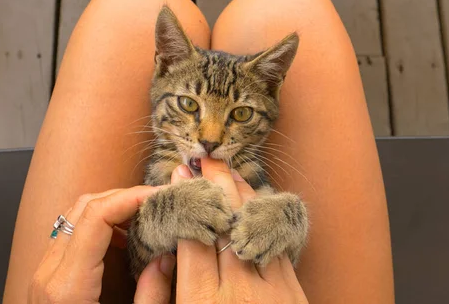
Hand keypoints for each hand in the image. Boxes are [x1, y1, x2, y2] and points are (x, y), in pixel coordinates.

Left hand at [29, 185, 176, 303]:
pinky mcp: (49, 276)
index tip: (161, 197)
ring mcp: (45, 272)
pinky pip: (73, 233)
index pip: (95, 217)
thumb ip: (150, 296)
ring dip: (113, 207)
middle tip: (161, 202)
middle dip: (126, 196)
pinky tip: (125, 237)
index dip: (130, 198)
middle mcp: (51, 272)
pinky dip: (101, 223)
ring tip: (147, 215)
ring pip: (76, 215)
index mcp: (69, 287)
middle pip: (85, 207)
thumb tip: (167, 258)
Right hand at [171, 158, 308, 302]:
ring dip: (243, 196)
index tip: (180, 174)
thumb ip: (157, 295)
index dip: (187, 201)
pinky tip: (255, 206)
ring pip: (255, 231)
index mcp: (202, 300)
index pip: (192, 239)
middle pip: (226, 225)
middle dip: (217, 186)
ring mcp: (270, 288)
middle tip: (207, 160)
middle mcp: (238, 290)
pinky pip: (276, 244)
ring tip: (230, 174)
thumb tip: (157, 259)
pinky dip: (264, 221)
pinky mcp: (291, 290)